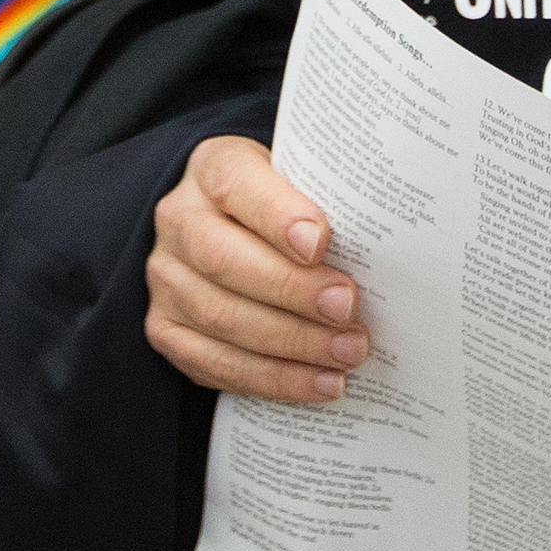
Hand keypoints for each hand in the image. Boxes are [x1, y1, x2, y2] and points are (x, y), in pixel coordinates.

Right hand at [145, 136, 368, 401]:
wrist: (231, 231)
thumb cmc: (284, 207)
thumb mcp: (302, 182)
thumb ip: (328, 201)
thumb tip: (384, 249)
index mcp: (214, 168)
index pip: (237, 182)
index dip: (277, 214)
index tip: (321, 243)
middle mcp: (179, 220)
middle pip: (223, 258)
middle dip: (292, 290)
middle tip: (347, 309)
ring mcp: (166, 278)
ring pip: (219, 316)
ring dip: (291, 343)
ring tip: (347, 352)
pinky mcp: (166, 328)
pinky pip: (214, 363)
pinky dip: (273, 379)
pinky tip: (320, 382)